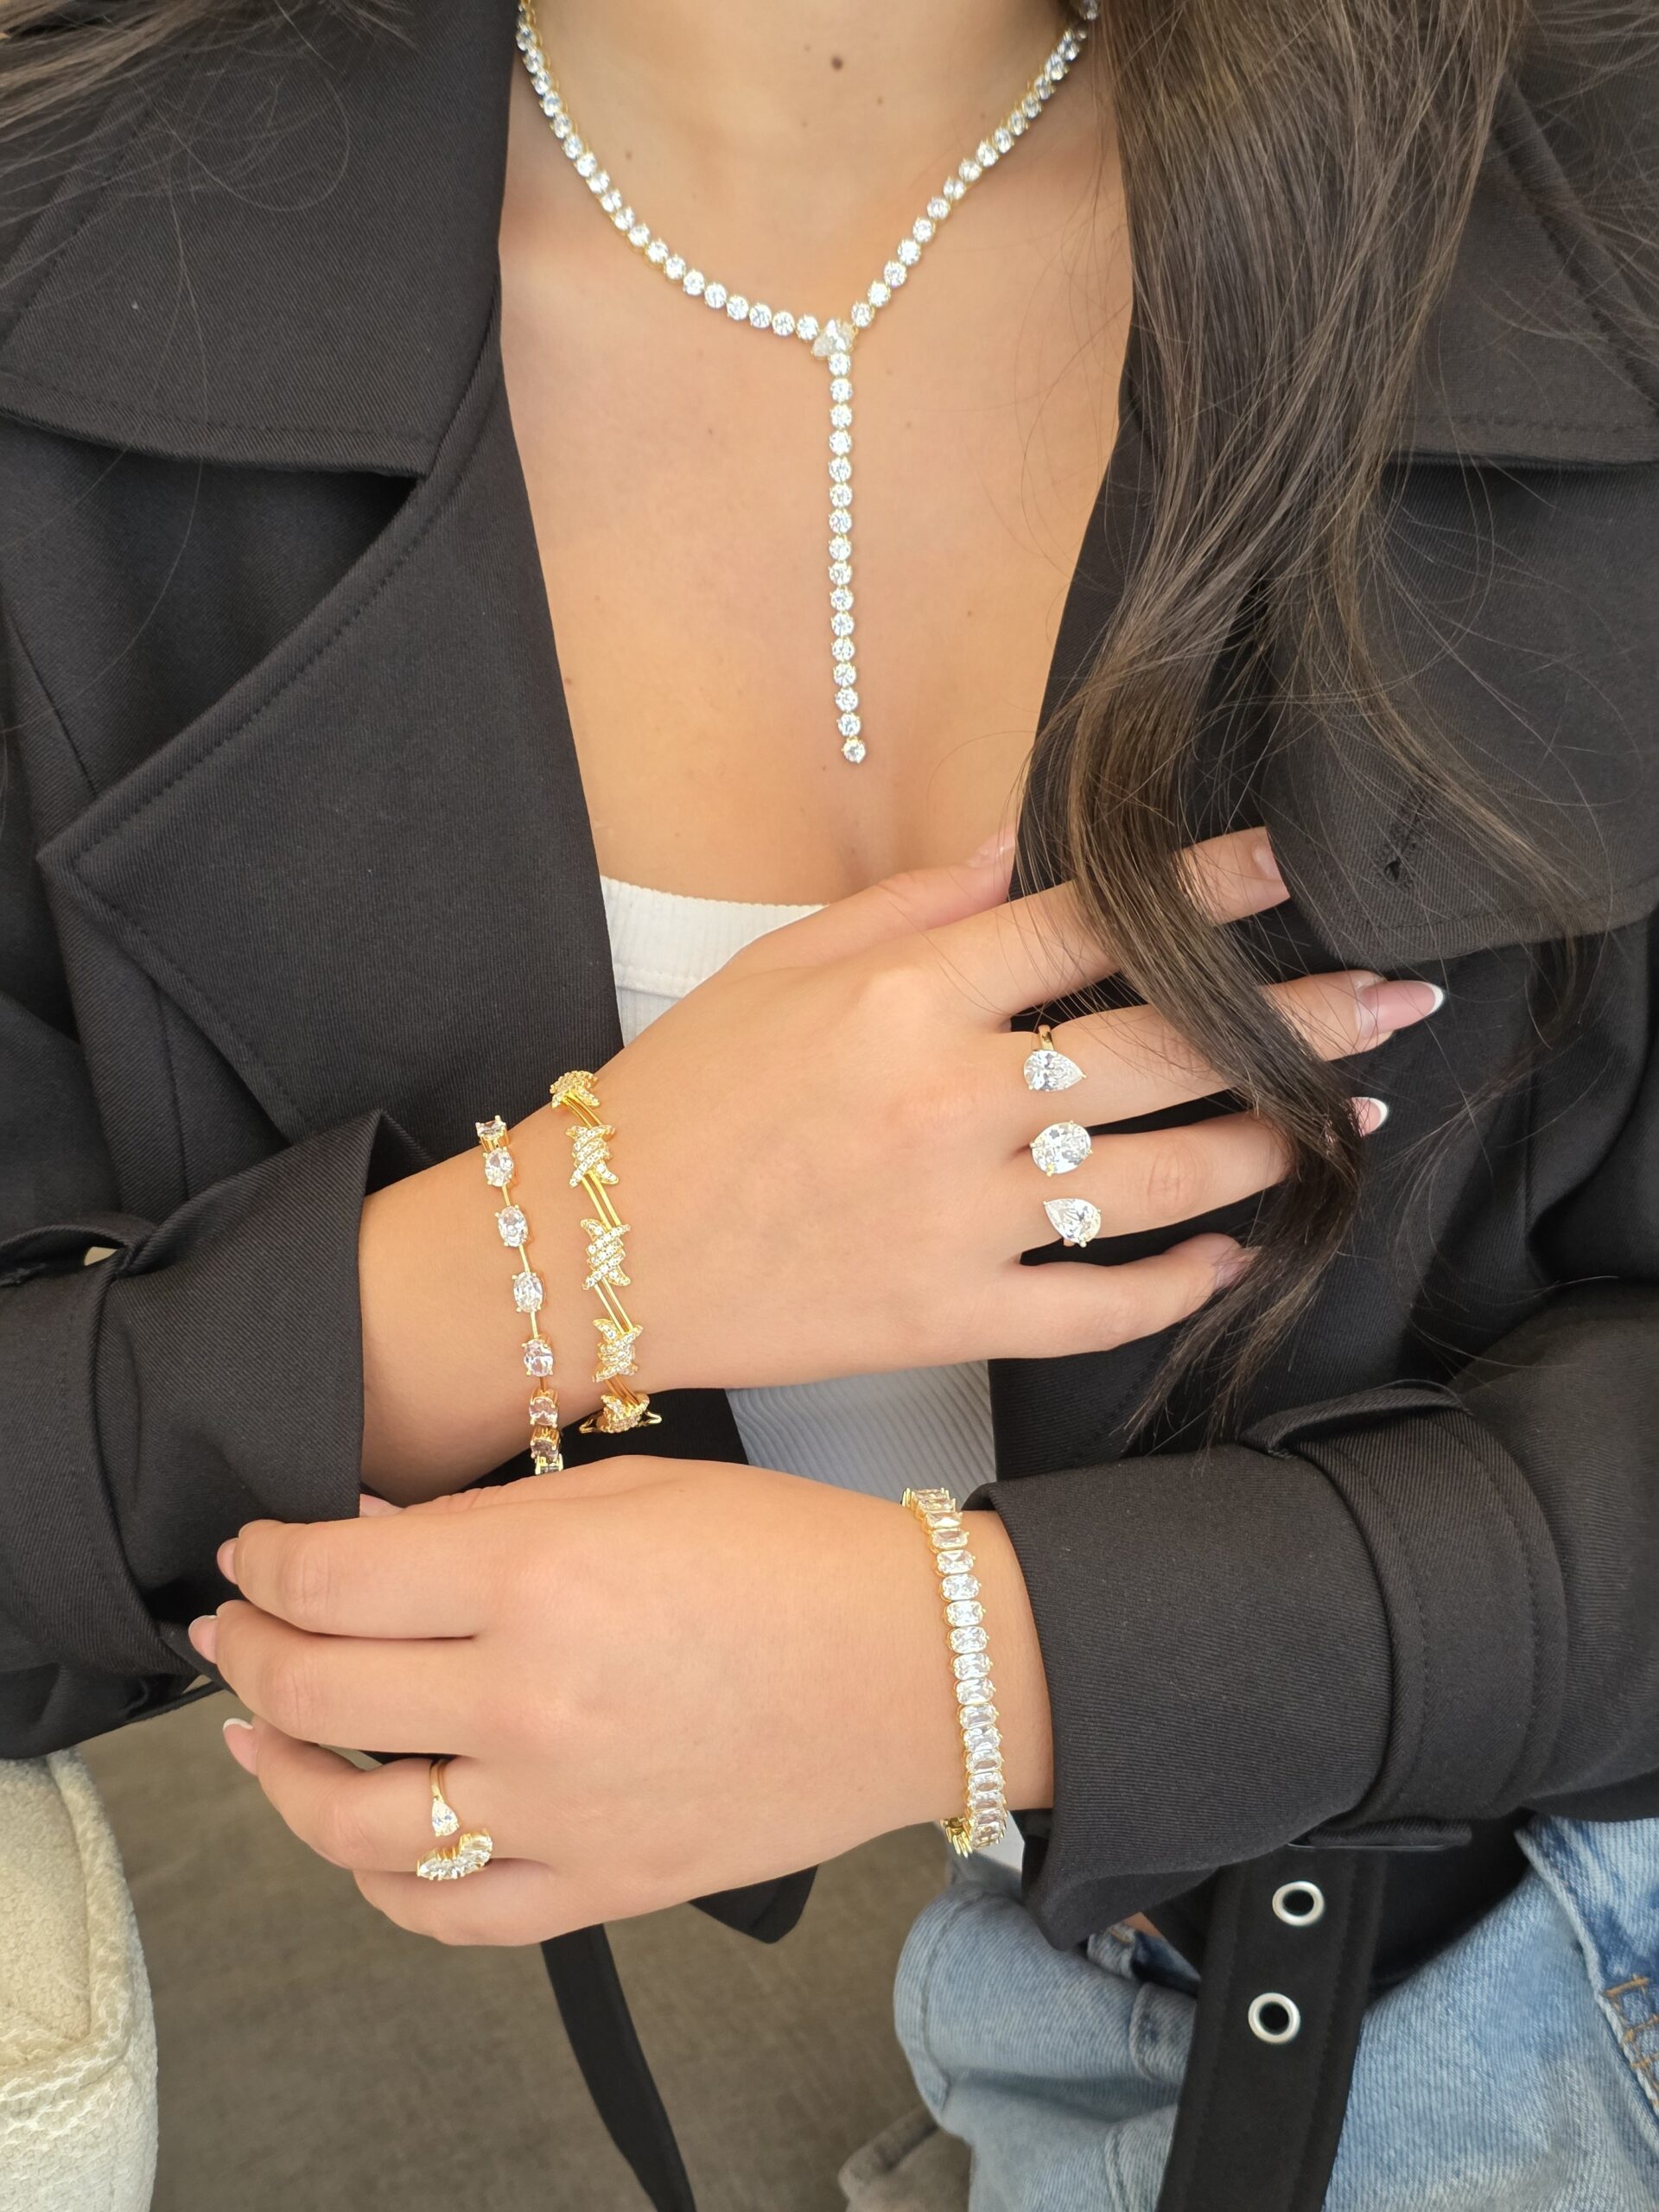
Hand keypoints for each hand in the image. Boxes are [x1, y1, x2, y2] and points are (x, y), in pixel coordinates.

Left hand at [195, 1461, 1052, 1942]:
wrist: (918, 1665)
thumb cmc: (792, 1555)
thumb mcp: (631, 1489)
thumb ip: (483, 1522)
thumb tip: (365, 1540)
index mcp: (538, 1577)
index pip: (330, 1580)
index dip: (266, 1560)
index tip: (256, 1552)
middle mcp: (528, 1701)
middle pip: (314, 1688)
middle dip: (249, 1645)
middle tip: (235, 1623)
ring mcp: (559, 1810)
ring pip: (348, 1822)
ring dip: (274, 1773)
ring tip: (255, 1737)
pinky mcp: (601, 1886)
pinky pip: (446, 1912)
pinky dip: (379, 1879)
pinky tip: (359, 1841)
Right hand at [359, 827, 1437, 1492]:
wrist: (591, 1250)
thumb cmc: (681, 1096)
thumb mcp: (778, 964)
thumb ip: (909, 902)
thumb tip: (1024, 845)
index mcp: (906, 995)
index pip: (1091, 923)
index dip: (1204, 891)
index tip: (1286, 872)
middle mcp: (950, 1100)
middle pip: (1165, 1045)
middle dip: (1297, 1017)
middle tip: (1396, 999)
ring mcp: (958, 1218)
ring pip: (1159, 1179)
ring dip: (1268, 1144)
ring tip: (1340, 1119)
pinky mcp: (950, 1318)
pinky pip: (1097, 1307)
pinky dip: (1177, 1284)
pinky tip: (1233, 1254)